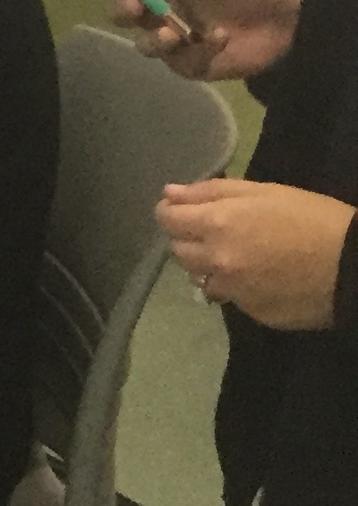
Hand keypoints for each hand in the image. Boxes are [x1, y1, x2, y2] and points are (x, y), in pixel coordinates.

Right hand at [108, 0, 301, 81]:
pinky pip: (183, 63)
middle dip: (122, 10)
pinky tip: (221, 38)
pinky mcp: (190, 65)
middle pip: (121, 13)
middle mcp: (160, 10)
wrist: (288, 21)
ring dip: (154, 39)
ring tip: (177, 35)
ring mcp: (173, 40)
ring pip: (143, 45)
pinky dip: (201, 50)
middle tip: (137, 8)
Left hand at [160, 178, 354, 329]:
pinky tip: (261, 277)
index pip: (167, 221)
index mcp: (218, 224)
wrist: (356, 267)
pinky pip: (230, 298)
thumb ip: (211, 192)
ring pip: (200, 279)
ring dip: (209, 266)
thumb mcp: (266, 192)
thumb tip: (169, 193)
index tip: (180, 211)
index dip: (171, 214)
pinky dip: (236, 287)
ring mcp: (233, 290)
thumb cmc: (315, 219)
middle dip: (189, 240)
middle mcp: (217, 260)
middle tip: (215, 232)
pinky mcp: (251, 312)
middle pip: (178, 252)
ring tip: (239, 256)